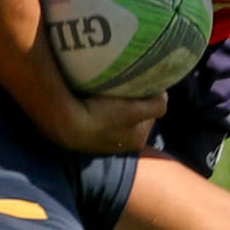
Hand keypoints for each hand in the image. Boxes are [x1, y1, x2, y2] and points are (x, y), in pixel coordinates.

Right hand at [48, 91, 166, 155]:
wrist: (64, 124)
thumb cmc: (104, 116)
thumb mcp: (137, 110)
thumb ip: (157, 105)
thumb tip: (164, 95)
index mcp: (138, 140)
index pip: (150, 114)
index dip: (148, 98)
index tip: (141, 83)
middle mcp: (122, 145)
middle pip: (133, 116)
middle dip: (131, 101)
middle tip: (124, 84)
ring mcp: (102, 142)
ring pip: (115, 116)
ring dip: (113, 104)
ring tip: (107, 88)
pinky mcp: (85, 135)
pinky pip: (98, 116)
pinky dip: (98, 107)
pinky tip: (92, 96)